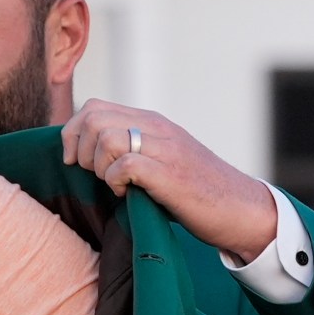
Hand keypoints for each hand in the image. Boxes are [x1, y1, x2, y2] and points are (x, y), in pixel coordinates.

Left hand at [60, 101, 277, 263]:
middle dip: (82, 150)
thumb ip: (130, 148)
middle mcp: (157, 128)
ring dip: (99, 166)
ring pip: (105, 137)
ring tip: (115, 184)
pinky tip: (127, 194)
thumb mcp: (161, 158)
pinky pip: (126, 165)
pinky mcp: (170, 174)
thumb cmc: (195, 190)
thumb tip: (85, 154)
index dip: (73, 134)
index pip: (94, 107)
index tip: (75, 161)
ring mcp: (165, 149)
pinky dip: (116, 181)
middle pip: (93, 117)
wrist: (240, 208)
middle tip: (96, 175)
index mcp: (151, 122)